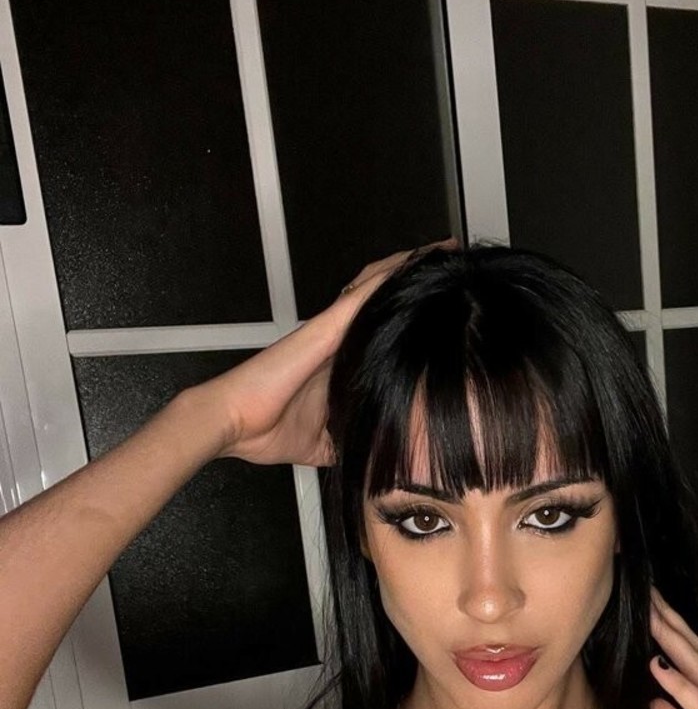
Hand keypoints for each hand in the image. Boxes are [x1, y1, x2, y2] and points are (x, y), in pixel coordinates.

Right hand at [207, 237, 456, 466]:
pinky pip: (363, 293)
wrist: (236, 423)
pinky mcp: (326, 327)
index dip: (408, 314)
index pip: (381, 331)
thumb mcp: (325, 445)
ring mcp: (332, 330)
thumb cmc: (268, 430)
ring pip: (377, 287)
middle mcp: (337, 340)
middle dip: (416, 280)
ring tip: (443, 249)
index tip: (440, 309)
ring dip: (408, 267)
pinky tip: (415, 260)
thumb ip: (349, 442)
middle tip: (451, 261)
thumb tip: (371, 459)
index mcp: (339, 365)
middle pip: (383, 299)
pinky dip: (389, 276)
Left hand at [647, 585, 697, 708]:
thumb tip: (654, 705)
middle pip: (697, 656)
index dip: (670, 635)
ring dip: (673, 640)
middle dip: (669, 622)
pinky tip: (660, 666)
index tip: (648, 607)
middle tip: (644, 587)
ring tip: (649, 610)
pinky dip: (682, 685)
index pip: (695, 665)